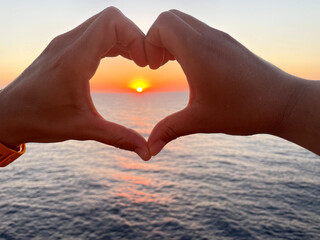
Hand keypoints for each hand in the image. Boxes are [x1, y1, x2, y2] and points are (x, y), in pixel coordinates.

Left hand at [0, 7, 150, 159]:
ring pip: (103, 24)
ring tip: (138, 61)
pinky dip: (112, 42)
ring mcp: (65, 43)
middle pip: (111, 19)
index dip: (136, 37)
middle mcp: (69, 44)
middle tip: (145, 62)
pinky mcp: (64, 48)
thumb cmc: (40, 120)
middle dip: (134, 37)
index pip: (112, 22)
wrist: (7, 115)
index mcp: (74, 58)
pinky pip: (94, 34)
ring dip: (124, 39)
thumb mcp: (83, 129)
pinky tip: (121, 59)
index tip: (145, 63)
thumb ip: (118, 137)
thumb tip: (146, 151)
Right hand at [145, 10, 302, 155]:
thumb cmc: (243, 110)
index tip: (152, 67)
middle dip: (157, 38)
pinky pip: (199, 30)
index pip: (163, 24)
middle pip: (170, 17)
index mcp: (198, 52)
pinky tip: (192, 67)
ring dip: (172, 39)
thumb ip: (169, 130)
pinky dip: (187, 41)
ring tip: (172, 64)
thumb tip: (150, 148)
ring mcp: (221, 38)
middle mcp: (209, 37)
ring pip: (186, 22)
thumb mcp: (200, 121)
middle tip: (159, 64)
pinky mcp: (229, 43)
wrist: (282, 103)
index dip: (149, 42)